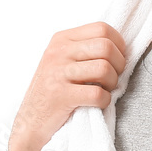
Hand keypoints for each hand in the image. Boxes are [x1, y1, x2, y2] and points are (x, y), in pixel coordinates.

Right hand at [10, 21, 126, 150]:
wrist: (31, 122)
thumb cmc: (54, 90)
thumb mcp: (63, 60)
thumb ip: (85, 48)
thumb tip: (120, 45)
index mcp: (61, 39)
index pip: (102, 28)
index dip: (118, 45)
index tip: (116, 60)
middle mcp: (58, 52)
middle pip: (106, 47)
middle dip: (118, 65)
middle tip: (112, 78)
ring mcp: (58, 73)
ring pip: (104, 68)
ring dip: (111, 84)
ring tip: (103, 90)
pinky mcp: (61, 96)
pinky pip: (98, 94)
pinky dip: (104, 101)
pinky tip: (97, 103)